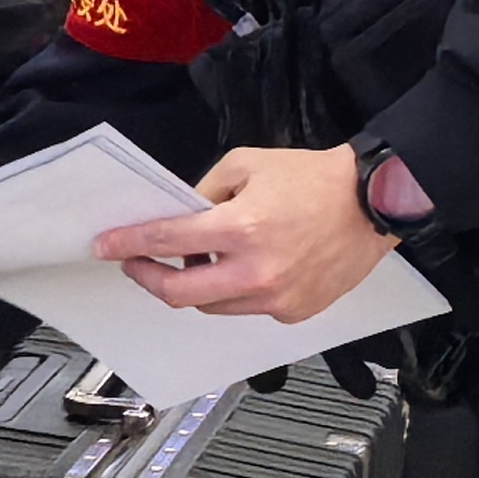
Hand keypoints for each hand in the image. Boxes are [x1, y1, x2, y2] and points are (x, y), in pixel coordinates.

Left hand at [95, 143, 394, 323]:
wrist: (372, 202)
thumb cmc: (317, 179)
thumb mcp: (248, 164)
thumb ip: (206, 192)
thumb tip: (182, 216)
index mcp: (241, 228)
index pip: (167, 241)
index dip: (129, 245)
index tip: (106, 247)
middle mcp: (255, 271)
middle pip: (179, 292)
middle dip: (149, 278)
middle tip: (138, 265)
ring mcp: (276, 298)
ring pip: (212, 305)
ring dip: (194, 285)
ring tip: (197, 260)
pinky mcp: (294, 313)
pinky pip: (246, 309)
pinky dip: (233, 292)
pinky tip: (239, 269)